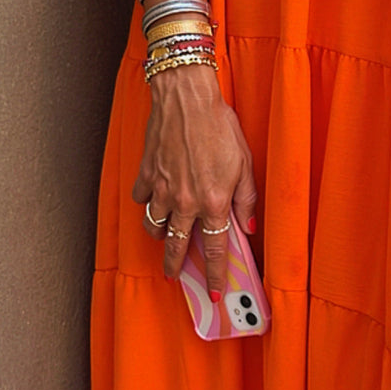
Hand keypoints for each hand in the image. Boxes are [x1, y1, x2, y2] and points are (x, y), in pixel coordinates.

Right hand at [133, 63, 257, 299]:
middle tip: (175, 276)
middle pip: (177, 247)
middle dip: (176, 267)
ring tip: (165, 236)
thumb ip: (247, 199)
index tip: (217, 292)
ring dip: (160, 236)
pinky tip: (154, 197)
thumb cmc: (219, 125)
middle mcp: (186, 202)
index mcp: (214, 202)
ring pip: (154, 226)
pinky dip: (146, 202)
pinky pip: (141, 198)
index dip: (217, 276)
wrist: (186, 97)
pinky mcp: (146, 174)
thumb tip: (249, 227)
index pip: (216, 250)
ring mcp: (162, 189)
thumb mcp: (245, 162)